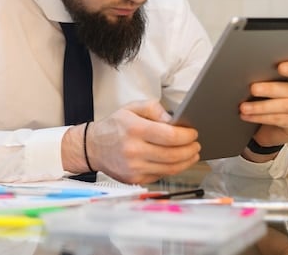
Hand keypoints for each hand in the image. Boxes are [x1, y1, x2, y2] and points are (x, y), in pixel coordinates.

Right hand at [85, 100, 199, 183]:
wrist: (92, 147)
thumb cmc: (113, 127)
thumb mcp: (131, 108)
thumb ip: (154, 108)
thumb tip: (173, 119)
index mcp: (134, 129)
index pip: (170, 136)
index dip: (186, 136)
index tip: (193, 133)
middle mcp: (134, 150)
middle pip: (173, 154)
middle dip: (190, 150)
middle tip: (196, 145)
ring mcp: (134, 167)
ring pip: (170, 168)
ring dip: (186, 162)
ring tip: (192, 154)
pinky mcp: (134, 179)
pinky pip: (160, 176)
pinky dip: (171, 169)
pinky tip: (175, 161)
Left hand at [240, 61, 287, 149]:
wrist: (269, 129)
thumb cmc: (266, 101)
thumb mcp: (267, 89)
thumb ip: (265, 80)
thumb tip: (247, 76)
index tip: (280, 67)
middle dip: (269, 89)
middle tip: (252, 89)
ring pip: (284, 106)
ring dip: (261, 106)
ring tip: (244, 107)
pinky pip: (279, 119)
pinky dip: (260, 117)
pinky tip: (247, 116)